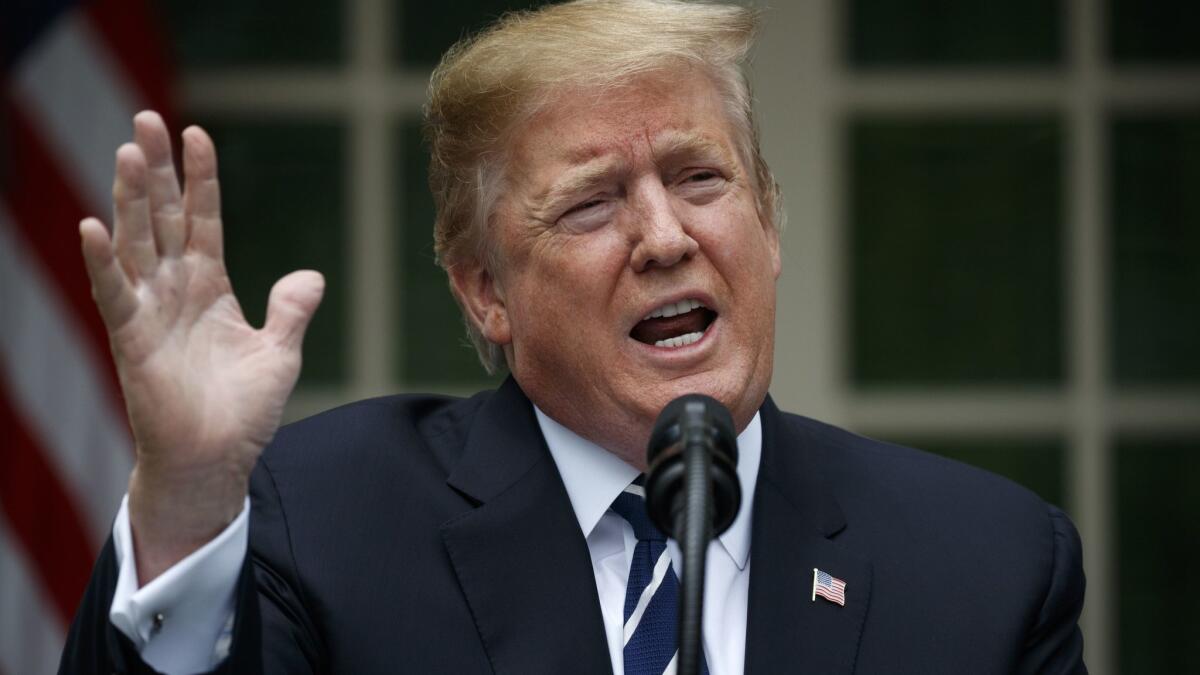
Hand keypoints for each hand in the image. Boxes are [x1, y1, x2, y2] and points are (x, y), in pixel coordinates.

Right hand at [80, 111, 324, 583]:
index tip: (198, 134)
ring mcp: (150, 311)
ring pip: (137, 242)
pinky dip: (103, 262)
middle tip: (145, 119)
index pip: (203, 220)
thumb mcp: (279, 353)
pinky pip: (114, 294)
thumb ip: (291, 311)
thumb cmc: (242, 411)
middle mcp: (175, 290)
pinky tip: (92, 226)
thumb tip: (311, 277)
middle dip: (156, 170)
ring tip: (127, 150)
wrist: (217, 459)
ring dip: (130, 198)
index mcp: (210, 287)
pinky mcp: (132, 340)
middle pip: (162, 217)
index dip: (201, 179)